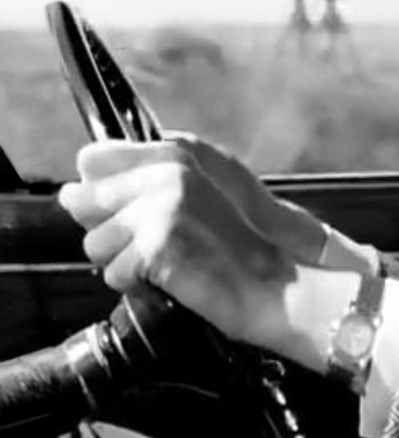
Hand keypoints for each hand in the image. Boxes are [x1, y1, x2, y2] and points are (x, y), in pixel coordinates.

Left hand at [57, 141, 304, 362]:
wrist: (282, 285)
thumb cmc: (249, 244)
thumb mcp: (208, 188)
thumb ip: (148, 177)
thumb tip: (76, 193)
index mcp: (179, 152)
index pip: (93, 160)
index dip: (105, 192)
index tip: (131, 211)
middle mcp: (168, 171)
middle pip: (85, 202)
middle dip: (111, 229)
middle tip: (156, 243)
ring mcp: (163, 206)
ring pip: (94, 242)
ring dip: (123, 260)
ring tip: (167, 262)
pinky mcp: (158, 244)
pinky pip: (114, 272)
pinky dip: (137, 285)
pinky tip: (172, 278)